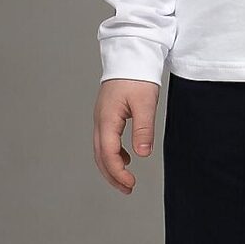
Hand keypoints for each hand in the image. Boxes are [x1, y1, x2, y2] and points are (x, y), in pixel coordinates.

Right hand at [94, 79, 160, 193]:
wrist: (130, 54)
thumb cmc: (136, 75)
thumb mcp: (145, 103)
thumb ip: (143, 129)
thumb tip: (142, 153)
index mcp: (107, 119)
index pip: (107, 153)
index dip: (118, 172)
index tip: (130, 184)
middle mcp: (100, 120)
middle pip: (99, 155)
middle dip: (112, 175)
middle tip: (127, 189)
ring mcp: (101, 117)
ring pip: (100, 149)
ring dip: (111, 166)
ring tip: (126, 180)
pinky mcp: (107, 114)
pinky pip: (105, 140)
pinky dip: (113, 153)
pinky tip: (127, 157)